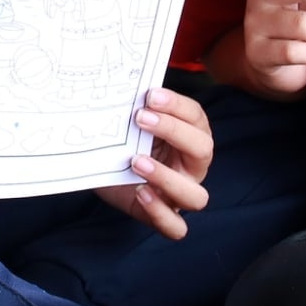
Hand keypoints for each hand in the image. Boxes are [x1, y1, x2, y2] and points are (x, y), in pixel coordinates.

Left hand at [98, 87, 213, 238]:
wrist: (103, 169)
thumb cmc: (126, 141)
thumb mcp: (131, 122)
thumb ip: (136, 106)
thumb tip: (123, 79)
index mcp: (190, 136)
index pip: (196, 117)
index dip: (177, 106)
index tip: (150, 95)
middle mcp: (191, 165)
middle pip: (203, 150)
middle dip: (173, 131)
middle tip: (140, 118)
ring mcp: (180, 193)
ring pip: (197, 196)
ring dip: (168, 178)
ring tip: (137, 161)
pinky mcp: (162, 214)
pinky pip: (176, 227)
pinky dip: (161, 213)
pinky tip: (141, 192)